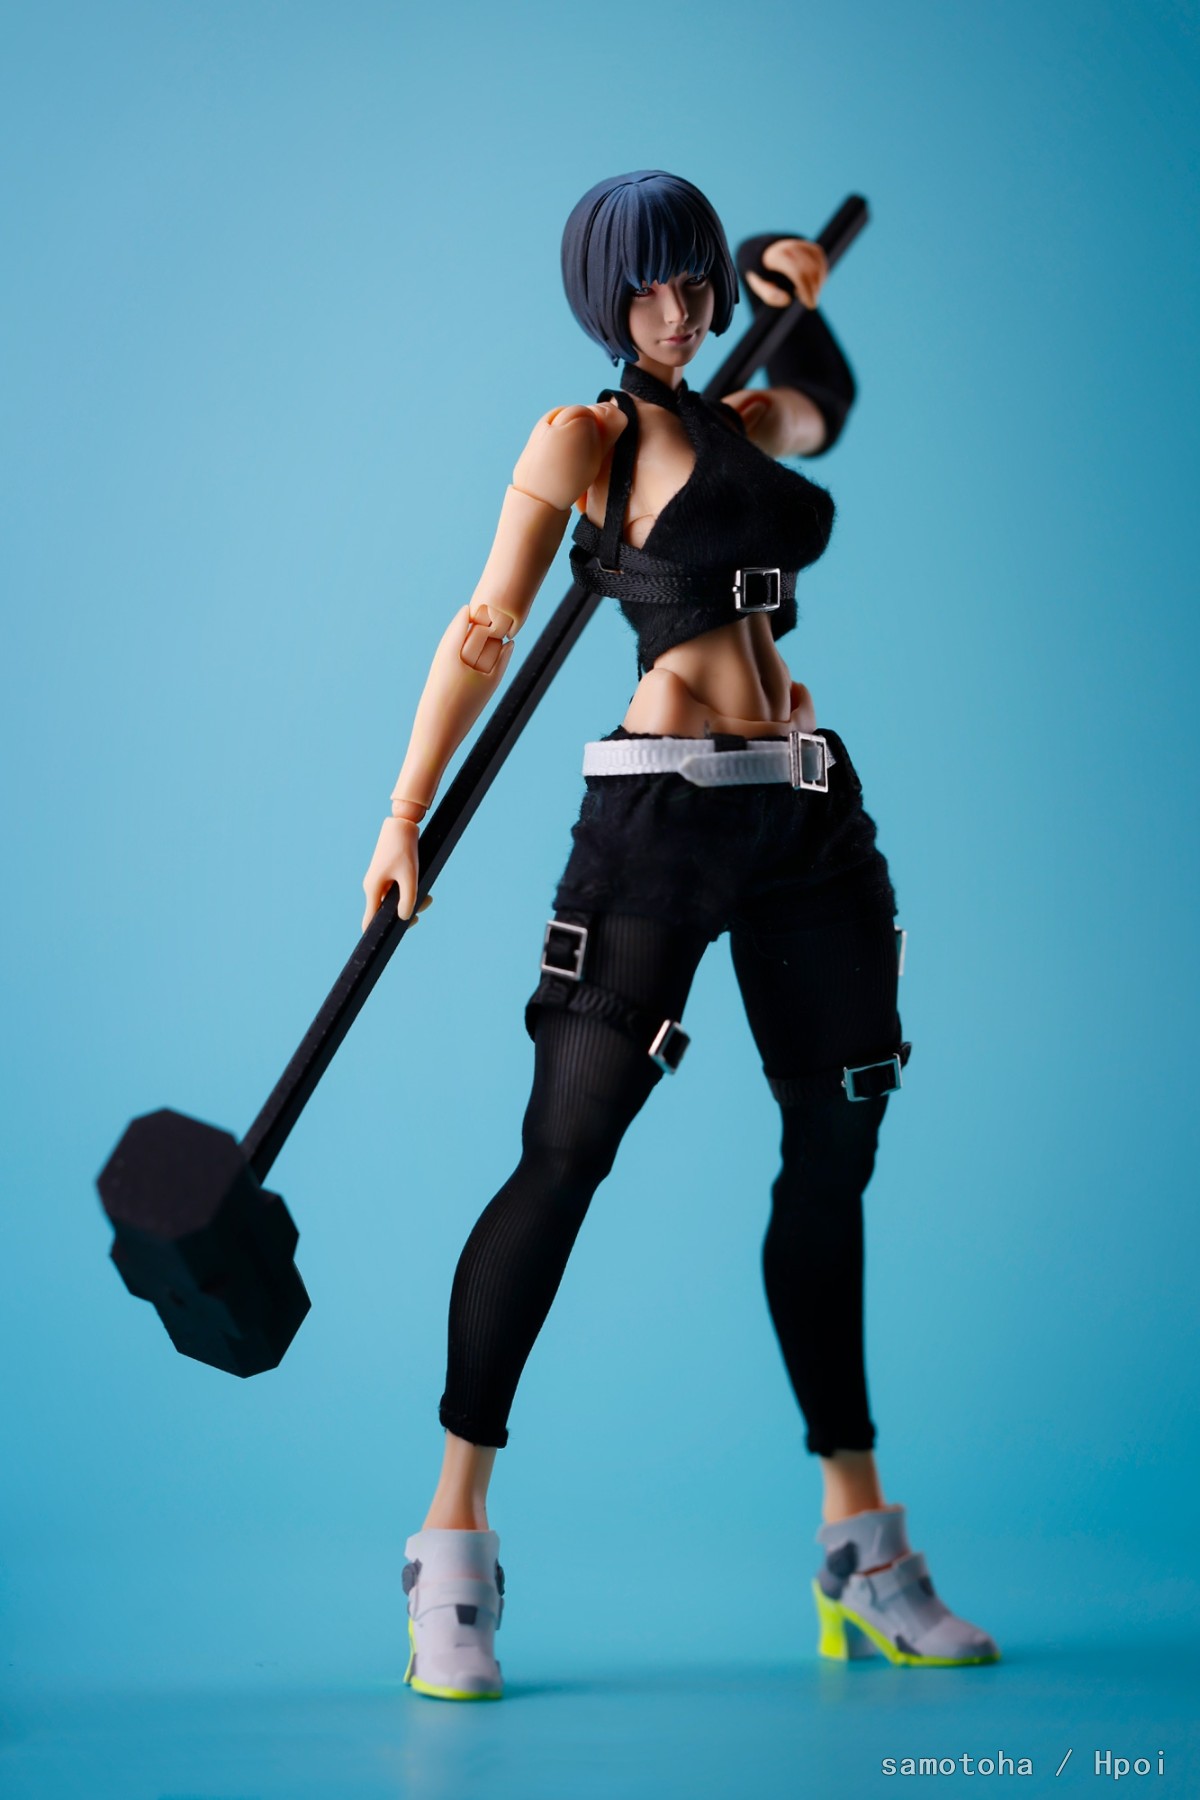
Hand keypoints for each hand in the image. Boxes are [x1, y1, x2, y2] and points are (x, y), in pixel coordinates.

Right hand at [361, 816, 432, 930]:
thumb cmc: (404, 849)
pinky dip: (410, 892)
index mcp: (373, 889)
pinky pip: (397, 891)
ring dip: (412, 902)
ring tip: (429, 897)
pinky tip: (424, 889)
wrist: (402, 824)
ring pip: (394, 902)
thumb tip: (405, 918)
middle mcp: (373, 888)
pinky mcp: (387, 876)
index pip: (369, 921)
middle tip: (425, 906)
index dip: (378, 933)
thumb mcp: (410, 876)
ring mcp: (380, 882)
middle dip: (406, 914)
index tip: (392, 939)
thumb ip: (408, 899)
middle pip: (386, 913)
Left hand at [744, 238, 828, 310]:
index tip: (810, 305)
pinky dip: (821, 278)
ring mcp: (804, 246)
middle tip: (811, 304)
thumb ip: (770, 295)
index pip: (798, 273)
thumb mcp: (761, 287)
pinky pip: (822, 265)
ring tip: (809, 296)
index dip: (806, 290)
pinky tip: (813, 287)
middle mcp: (792, 247)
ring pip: (818, 267)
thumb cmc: (766, 276)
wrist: (769, 256)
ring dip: (818, 285)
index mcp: (777, 256)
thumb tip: (787, 300)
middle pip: (811, 271)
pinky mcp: (813, 249)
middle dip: (814, 290)